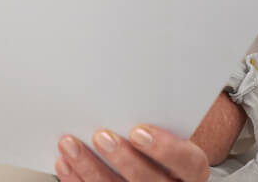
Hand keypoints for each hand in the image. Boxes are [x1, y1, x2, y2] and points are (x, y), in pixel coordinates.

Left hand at [55, 125, 209, 181]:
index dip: (164, 148)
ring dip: (90, 169)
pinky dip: (77, 180)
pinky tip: (65, 164)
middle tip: (100, 136)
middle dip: (122, 159)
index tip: (138, 131)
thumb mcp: (169, 128)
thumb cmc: (160, 141)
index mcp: (191, 170)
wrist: (158, 168)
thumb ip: (156, 117)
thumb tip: (128, 84)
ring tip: (70, 145)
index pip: (187, 162)